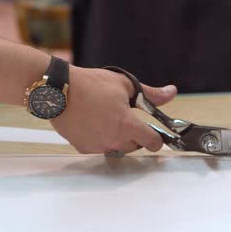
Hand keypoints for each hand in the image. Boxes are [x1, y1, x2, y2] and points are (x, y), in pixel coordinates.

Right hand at [51, 66, 177, 153]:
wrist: (59, 90)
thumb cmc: (90, 84)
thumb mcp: (124, 84)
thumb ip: (151, 93)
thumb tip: (171, 92)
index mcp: (128, 125)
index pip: (153, 142)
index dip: (156, 138)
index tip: (153, 134)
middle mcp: (114, 140)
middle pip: (134, 146)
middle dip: (133, 134)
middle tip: (123, 118)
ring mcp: (97, 145)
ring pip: (115, 147)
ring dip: (115, 137)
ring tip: (105, 118)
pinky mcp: (82, 147)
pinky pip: (98, 147)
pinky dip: (98, 139)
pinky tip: (91, 123)